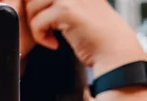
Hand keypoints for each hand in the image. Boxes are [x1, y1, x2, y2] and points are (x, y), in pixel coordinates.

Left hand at [24, 0, 146, 76]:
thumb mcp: (78, 11)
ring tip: (49, 37)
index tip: (42, 22)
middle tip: (44, 30)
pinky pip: (37, 22)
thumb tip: (31, 3)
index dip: (34, 6)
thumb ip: (60, 4)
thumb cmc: (97, 36)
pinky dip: (41, 37)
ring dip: (35, 26)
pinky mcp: (66, 11)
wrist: (114, 51)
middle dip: (32, 15)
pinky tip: (54, 44)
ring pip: (32, 7)